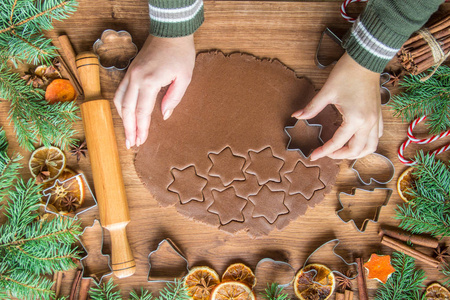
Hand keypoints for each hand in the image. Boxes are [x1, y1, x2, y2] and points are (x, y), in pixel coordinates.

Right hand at [113, 34, 195, 148]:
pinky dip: (121, 105)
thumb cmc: (180, 53)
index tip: (141, 142)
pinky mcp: (130, 70)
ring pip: (119, 101)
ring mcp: (130, 73)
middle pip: (127, 110)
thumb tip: (164, 116)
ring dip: (123, 119)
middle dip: (129, 129)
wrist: (170, 31)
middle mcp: (135, 78)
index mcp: (150, 81)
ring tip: (128, 133)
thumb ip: (173, 99)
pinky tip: (126, 114)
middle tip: (131, 144)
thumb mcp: (185, 78)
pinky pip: (120, 91)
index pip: (142, 112)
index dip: (141, 129)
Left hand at [292, 52, 382, 160]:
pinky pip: (376, 136)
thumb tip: (297, 116)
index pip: (338, 143)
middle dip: (340, 155)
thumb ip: (312, 107)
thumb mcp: (327, 92)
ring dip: (356, 153)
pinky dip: (366, 143)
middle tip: (326, 153)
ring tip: (341, 151)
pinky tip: (356, 140)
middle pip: (356, 150)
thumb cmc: (347, 73)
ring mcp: (376, 119)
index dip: (324, 151)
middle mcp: (368, 123)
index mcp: (355, 119)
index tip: (313, 155)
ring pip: (370, 147)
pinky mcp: (379, 114)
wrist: (365, 59)